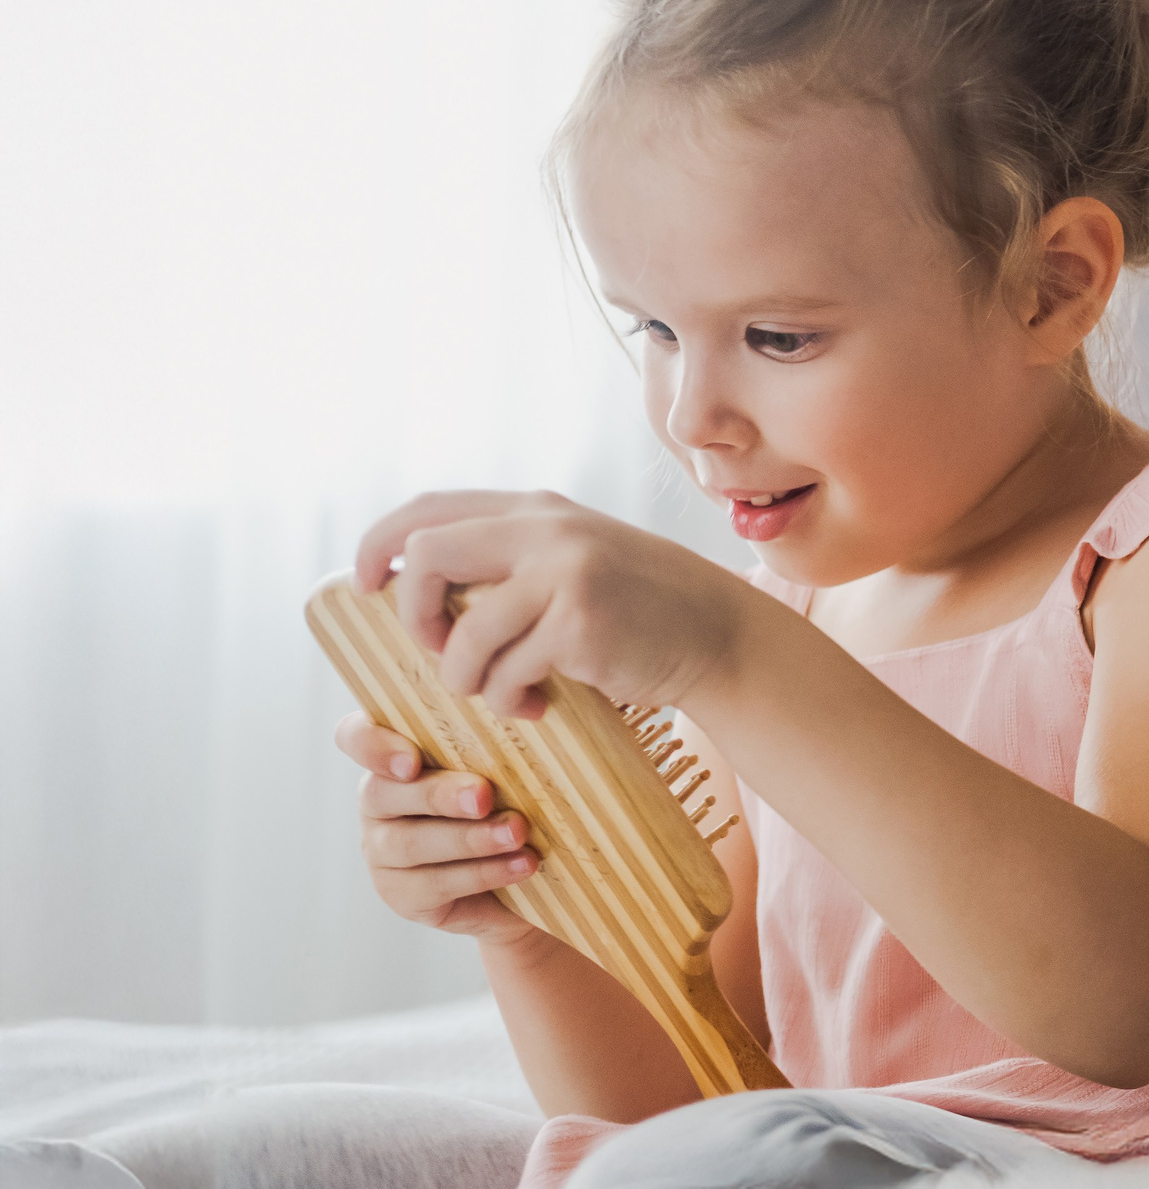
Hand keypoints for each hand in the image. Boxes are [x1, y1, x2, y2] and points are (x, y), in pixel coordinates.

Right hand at [335, 711, 546, 947]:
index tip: (411, 761)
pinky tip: (521, 864)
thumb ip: (493, 746)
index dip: (371, 745)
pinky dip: (483, 873)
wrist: (518, 872)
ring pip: (410, 843)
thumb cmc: (507, 800)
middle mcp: (377, 802)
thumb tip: (528, 715)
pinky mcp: (401, 895)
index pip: (355, 737)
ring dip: (470, 838)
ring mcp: (382, 852)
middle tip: (484, 795)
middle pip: (384, 794)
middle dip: (439, 795)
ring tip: (517, 833)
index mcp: (394, 757)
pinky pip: (434, 884)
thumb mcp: (500, 767)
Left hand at [354, 490, 755, 719]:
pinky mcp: (579, 624)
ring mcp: (564, 572)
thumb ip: (513, 557)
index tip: (366, 586)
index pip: (428, 508)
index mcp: (535, 509)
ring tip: (496, 693)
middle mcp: (545, 528)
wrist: (716, 631)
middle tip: (433, 652)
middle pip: (429, 556)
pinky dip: (508, 700)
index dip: (381, 544)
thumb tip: (420, 586)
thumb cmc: (637, 606)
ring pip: (464, 632)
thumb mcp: (575, 558)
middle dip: (414, 615)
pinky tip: (536, 705)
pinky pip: (505, 674)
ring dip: (463, 676)